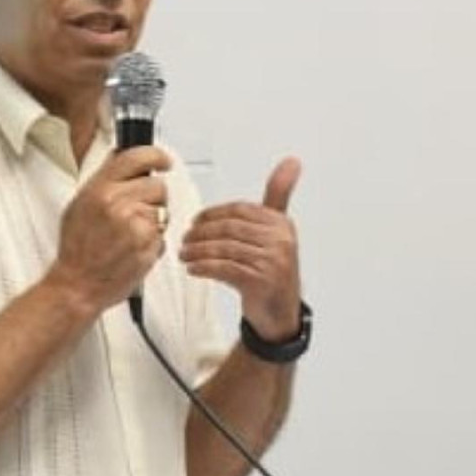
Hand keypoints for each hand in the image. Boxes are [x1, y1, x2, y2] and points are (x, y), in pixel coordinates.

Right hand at [52, 146, 170, 312]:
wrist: (77, 284)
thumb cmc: (77, 248)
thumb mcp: (79, 205)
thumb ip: (103, 180)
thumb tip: (120, 156)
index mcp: (99, 188)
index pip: (137, 157)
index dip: (156, 156)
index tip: (164, 161)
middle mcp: (116, 202)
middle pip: (157, 185)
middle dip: (153, 198)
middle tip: (138, 213)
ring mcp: (134, 223)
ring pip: (163, 210)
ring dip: (154, 221)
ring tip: (130, 235)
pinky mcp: (147, 243)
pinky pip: (163, 234)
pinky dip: (153, 241)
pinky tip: (134, 249)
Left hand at [179, 157, 301, 339]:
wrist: (279, 314)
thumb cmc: (273, 270)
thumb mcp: (277, 231)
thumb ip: (278, 197)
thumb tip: (291, 161)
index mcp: (281, 223)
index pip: (239, 210)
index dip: (213, 214)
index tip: (195, 221)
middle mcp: (280, 240)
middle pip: (229, 228)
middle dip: (201, 233)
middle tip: (184, 239)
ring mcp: (272, 262)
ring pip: (224, 248)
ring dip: (198, 251)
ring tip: (184, 254)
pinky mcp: (260, 281)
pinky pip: (224, 268)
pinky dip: (204, 267)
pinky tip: (193, 269)